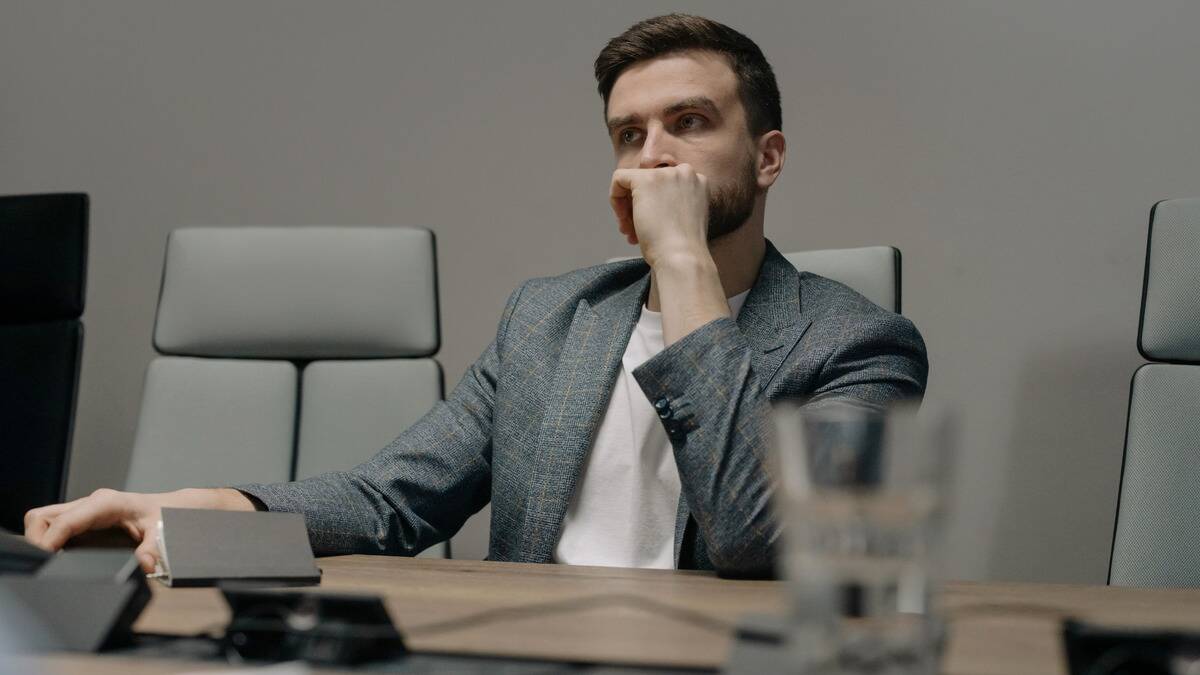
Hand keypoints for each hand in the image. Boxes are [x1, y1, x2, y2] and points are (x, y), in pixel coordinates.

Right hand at [24, 487, 254, 572]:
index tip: (47, 559)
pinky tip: (55, 554)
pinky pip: (55, 523)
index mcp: (106, 503)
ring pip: (45, 518)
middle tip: (42, 562)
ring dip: (40, 537)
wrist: (175, 509)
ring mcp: (86, 508)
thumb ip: (155, 548)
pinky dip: (48, 537)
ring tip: (46, 560)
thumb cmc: (167, 516)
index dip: (50, 540)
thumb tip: (146, 564)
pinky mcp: (84, 516)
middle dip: (37, 538)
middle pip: (44, 516)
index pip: (65, 521)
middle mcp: (92, 502)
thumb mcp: (163, 532)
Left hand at [609, 164, 708, 266]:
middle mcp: (686, 172)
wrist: (682, 258)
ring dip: (628, 208)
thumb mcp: (683, 219)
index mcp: (699, 182)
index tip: (652, 224)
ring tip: (630, 232)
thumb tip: (648, 200)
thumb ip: (671, 203)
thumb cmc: (682, 249)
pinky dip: (615, 198)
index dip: (654, 203)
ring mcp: (666, 173)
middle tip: (634, 231)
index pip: (666, 183)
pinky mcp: (645, 179)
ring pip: (634, 182)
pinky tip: (623, 220)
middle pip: (649, 181)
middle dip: (638, 206)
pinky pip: (619, 178)